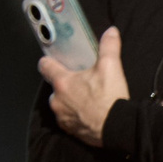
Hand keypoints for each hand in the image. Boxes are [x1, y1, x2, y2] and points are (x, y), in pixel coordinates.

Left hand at [41, 26, 128, 147]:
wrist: (118, 128)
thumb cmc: (110, 98)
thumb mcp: (111, 67)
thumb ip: (109, 46)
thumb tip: (111, 31)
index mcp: (62, 82)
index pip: (45, 66)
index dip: (49, 62)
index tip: (54, 62)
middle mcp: (57, 100)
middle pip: (55, 87)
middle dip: (66, 85)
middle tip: (83, 84)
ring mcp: (62, 116)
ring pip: (61, 104)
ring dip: (70, 102)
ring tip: (88, 102)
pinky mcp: (70, 130)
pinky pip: (69, 120)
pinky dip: (76, 117)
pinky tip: (90, 115)